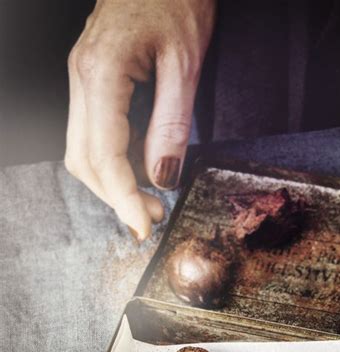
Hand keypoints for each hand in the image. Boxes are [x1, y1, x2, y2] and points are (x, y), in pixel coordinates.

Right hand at [65, 0, 215, 241]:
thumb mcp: (185, 63)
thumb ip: (172, 124)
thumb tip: (162, 178)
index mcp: (101, 72)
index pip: (104, 155)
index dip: (123, 198)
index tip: (144, 227)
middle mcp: (81, 77)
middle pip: (84, 160)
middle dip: (116, 197)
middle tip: (153, 218)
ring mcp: (82, 78)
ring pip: (83, 150)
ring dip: (113, 183)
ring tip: (150, 200)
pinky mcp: (92, 80)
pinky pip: (94, 133)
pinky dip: (115, 160)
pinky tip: (142, 167)